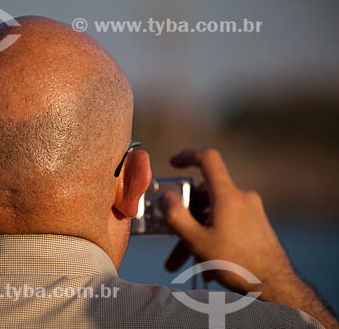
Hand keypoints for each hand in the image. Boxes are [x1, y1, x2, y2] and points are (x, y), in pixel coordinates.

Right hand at [161, 149, 294, 294]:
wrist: (275, 286)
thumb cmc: (236, 263)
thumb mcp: (197, 242)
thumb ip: (177, 217)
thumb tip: (165, 198)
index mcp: (227, 195)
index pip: (208, 160)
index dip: (188, 156)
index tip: (173, 163)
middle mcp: (241, 197)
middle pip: (204, 196)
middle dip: (185, 218)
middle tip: (170, 239)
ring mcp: (251, 211)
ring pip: (213, 214)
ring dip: (196, 234)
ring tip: (183, 263)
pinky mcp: (256, 224)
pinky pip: (227, 223)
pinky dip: (212, 237)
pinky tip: (206, 265)